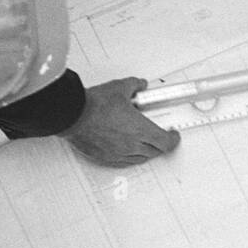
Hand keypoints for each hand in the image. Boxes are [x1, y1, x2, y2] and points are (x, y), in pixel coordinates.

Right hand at [61, 77, 180, 167]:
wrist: (74, 116)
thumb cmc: (95, 105)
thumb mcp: (120, 87)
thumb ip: (135, 86)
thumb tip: (140, 85)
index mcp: (140, 129)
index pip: (165, 141)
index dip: (173, 139)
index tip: (174, 134)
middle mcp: (131, 145)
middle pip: (155, 152)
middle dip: (161, 144)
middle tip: (162, 137)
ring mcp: (118, 154)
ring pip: (140, 159)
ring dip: (147, 152)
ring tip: (147, 144)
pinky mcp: (106, 158)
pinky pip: (125, 162)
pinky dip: (131, 157)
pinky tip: (129, 152)